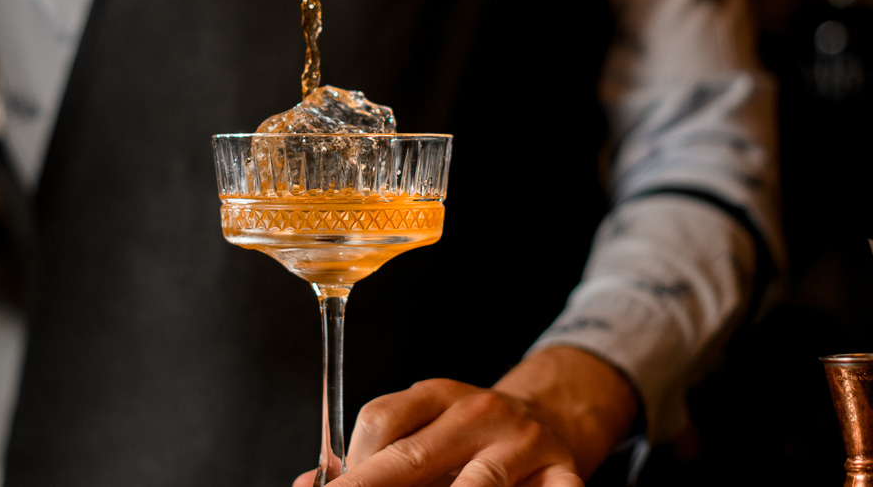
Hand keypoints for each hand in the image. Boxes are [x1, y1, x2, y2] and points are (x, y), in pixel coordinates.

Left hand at [293, 346, 638, 486]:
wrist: (553, 416)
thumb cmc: (470, 437)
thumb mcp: (425, 429)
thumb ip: (373, 457)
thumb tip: (309, 484)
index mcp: (437, 395)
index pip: (379, 421)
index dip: (351, 465)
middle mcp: (479, 412)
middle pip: (411, 456)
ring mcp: (523, 443)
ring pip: (476, 486)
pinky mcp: (563, 473)